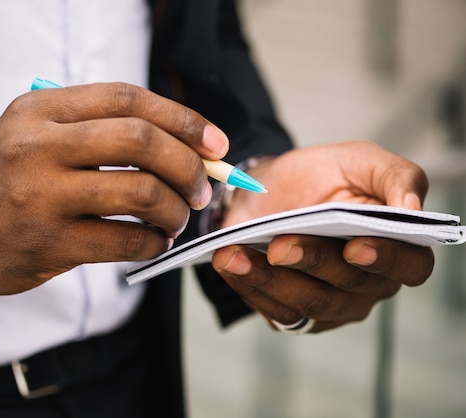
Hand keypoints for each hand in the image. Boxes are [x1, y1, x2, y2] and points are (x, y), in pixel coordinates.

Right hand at [0, 82, 228, 295]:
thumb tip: (182, 145)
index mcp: (41, 110)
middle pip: (142, 141)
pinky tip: (153, 242)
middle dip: (188, 165)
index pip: (128, 99)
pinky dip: (153, 242)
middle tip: (201, 187)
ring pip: (140, 191)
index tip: (214, 143)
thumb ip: (96, 130)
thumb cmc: (3, 181)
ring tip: (176, 218)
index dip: (182, 119)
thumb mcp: (35, 134)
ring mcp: (42, 195)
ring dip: (175, 208)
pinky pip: (124, 239)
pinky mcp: (48, 243)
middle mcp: (39, 146)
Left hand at [212, 140, 434, 331]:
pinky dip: (248, 286)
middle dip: (311, 263)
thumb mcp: (359, 160)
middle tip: (278, 244)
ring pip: (307, 304)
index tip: (354, 246)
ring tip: (235, 254)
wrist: (270, 188)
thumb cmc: (322, 175)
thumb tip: (413, 208)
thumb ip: (396, 176)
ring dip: (269, 280)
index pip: (409, 265)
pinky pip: (275, 311)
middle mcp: (369, 284)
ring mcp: (331, 304)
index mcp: (397, 246)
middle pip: (348, 287)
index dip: (385, 259)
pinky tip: (228, 262)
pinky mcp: (294, 312)